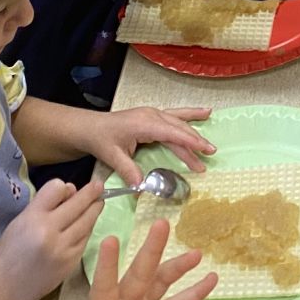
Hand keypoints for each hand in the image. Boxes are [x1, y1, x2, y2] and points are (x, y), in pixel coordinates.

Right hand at [0, 178, 102, 299]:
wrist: (5, 289)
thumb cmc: (10, 252)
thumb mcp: (20, 222)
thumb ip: (44, 204)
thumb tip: (71, 190)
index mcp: (32, 218)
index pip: (56, 189)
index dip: (63, 187)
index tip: (68, 188)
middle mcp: (50, 231)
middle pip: (78, 203)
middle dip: (92, 192)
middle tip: (99, 185)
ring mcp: (63, 248)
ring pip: (87, 222)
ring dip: (94, 210)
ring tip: (98, 203)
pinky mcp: (71, 262)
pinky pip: (85, 239)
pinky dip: (87, 230)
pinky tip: (87, 225)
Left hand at [78, 221, 218, 299]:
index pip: (104, 285)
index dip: (108, 265)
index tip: (111, 240)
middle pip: (139, 273)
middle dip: (150, 250)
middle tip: (161, 224)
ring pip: (161, 282)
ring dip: (178, 266)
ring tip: (196, 252)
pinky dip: (195, 292)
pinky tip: (212, 278)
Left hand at [82, 106, 214, 184]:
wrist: (90, 127)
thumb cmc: (100, 139)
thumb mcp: (111, 156)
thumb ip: (128, 170)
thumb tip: (141, 187)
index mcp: (144, 124)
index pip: (171, 133)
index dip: (188, 141)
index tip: (203, 150)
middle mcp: (152, 116)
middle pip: (179, 129)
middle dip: (195, 142)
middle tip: (209, 155)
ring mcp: (154, 114)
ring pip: (180, 123)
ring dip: (195, 133)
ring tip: (209, 144)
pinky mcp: (153, 116)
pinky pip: (176, 115)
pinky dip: (191, 115)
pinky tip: (205, 112)